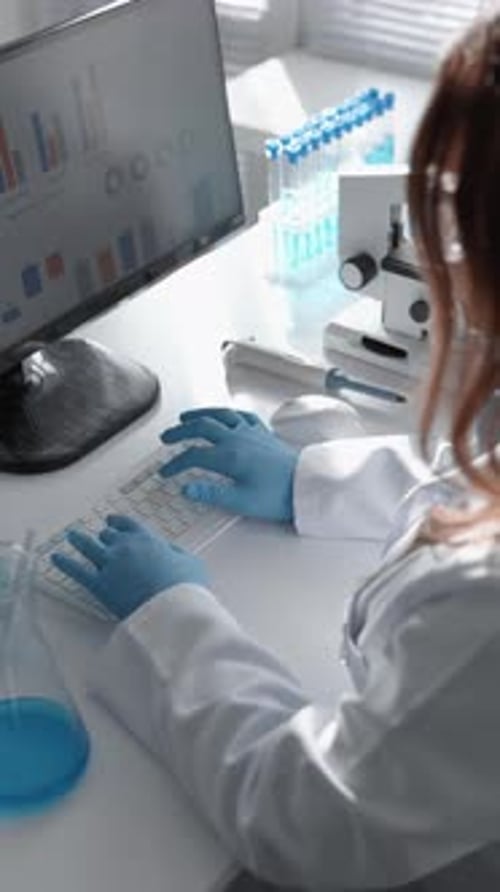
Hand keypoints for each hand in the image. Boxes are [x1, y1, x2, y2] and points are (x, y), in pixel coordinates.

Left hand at [51, 516, 208, 619]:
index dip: (119, 522)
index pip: (128, 524)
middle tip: (101, 536)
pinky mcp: (99, 585)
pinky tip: (55, 558)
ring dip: (79, 540)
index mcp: (147, 539)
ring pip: (89, 546)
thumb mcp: (191, 563)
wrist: (172, 609)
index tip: (113, 520)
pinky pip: (76, 570)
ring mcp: (110, 565)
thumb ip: (176, 553)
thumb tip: (170, 551)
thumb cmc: (185, 587)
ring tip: (72, 536)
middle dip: (105, 536)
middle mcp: (125, 547)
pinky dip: (64, 563)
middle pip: (108, 536)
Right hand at [159, 408, 298, 522]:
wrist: (306, 486)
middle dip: (179, 432)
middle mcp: (238, 439)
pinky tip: (224, 415)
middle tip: (166, 438)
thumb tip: (186, 490)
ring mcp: (251, 433)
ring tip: (186, 417)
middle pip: (200, 428)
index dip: (175, 464)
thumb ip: (210, 494)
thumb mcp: (241, 502)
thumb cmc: (278, 495)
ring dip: (199, 415)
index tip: (166, 473)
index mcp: (229, 456)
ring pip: (219, 415)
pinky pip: (241, 416)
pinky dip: (227, 413)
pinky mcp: (263, 433)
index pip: (193, 456)